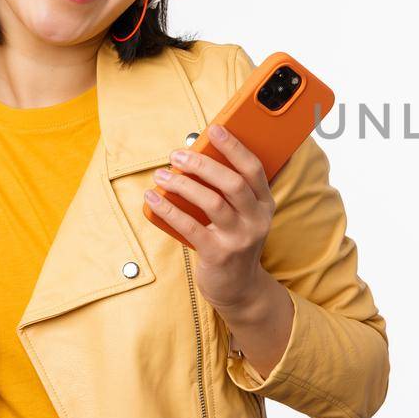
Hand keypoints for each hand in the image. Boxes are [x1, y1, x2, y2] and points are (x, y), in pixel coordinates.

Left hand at [144, 124, 275, 310]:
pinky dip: (168, 209)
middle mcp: (256, 219)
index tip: (214, 129)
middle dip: (202, 164)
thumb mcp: (242, 215)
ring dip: (183, 184)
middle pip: (232, 183)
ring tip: (161, 175)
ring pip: (212, 202)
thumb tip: (196, 156)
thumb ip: (229, 191)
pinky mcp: (218, 254)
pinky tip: (153, 198)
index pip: (253, 168)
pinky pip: (190, 227)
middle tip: (177, 154)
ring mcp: (239, 238)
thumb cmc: (234, 241)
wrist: (239, 288)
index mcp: (265, 204)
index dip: (234, 146)